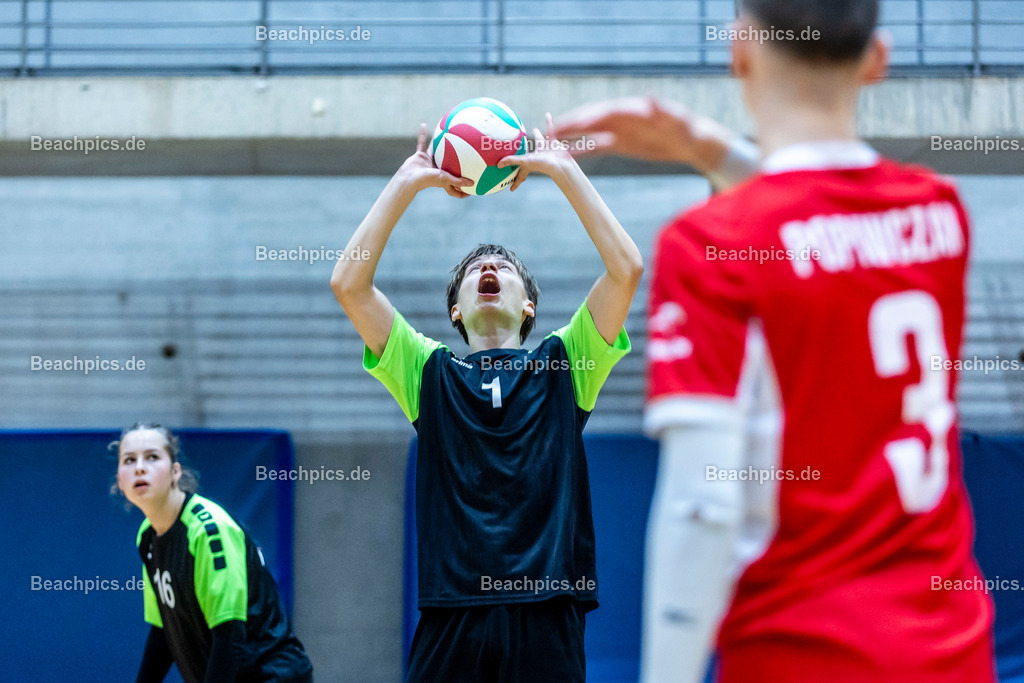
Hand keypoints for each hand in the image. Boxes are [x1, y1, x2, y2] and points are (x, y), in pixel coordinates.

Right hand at [396, 124, 472, 197]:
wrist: (409, 177)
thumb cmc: (426, 180)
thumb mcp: (445, 179)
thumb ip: (458, 181)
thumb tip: (472, 183)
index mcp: (442, 178)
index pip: (454, 186)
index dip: (462, 188)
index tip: (472, 185)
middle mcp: (436, 170)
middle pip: (447, 165)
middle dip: (453, 161)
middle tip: (463, 153)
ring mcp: (427, 162)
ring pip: (435, 151)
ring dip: (438, 143)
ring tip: (445, 133)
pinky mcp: (419, 155)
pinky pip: (422, 142)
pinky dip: (422, 134)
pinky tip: (425, 125)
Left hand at [497, 113, 576, 191]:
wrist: (560, 162)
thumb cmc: (543, 165)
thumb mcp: (525, 162)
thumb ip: (512, 161)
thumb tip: (498, 164)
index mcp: (530, 164)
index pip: (521, 174)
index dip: (516, 181)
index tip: (511, 189)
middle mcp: (538, 157)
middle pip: (529, 155)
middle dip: (525, 155)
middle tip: (520, 151)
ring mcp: (546, 149)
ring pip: (540, 141)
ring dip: (538, 136)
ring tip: (534, 130)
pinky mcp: (553, 142)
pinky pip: (550, 129)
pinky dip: (549, 122)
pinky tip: (547, 114)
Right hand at [550, 97, 735, 172]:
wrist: (695, 142)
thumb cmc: (689, 130)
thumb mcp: (680, 121)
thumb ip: (664, 111)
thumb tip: (652, 99)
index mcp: (634, 110)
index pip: (605, 111)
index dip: (585, 117)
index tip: (568, 124)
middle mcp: (622, 117)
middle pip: (590, 120)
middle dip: (568, 126)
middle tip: (547, 133)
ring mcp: (619, 130)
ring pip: (588, 133)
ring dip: (569, 139)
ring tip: (547, 145)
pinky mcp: (619, 143)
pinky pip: (595, 146)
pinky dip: (579, 151)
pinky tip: (564, 158)